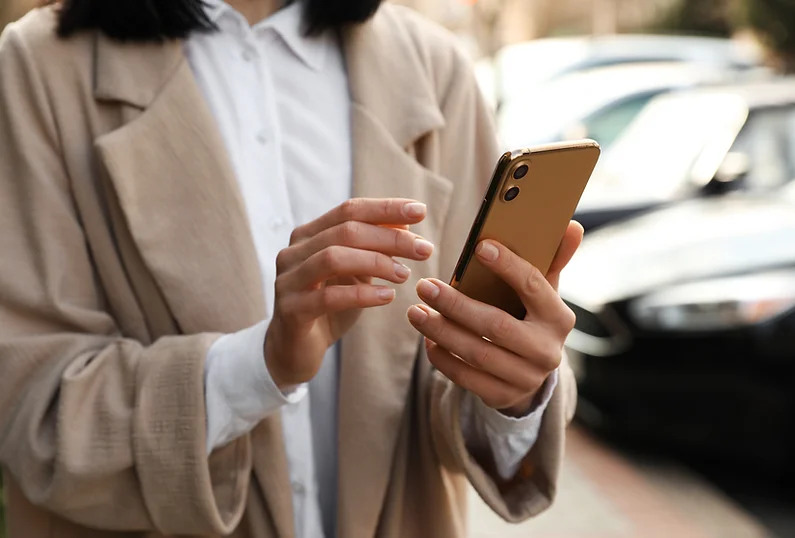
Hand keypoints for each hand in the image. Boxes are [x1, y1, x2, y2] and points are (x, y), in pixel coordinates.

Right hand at [265, 198, 433, 388]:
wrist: (296, 350)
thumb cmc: (330, 308)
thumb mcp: (356, 273)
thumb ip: (374, 249)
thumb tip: (406, 225)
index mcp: (308, 236)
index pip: (350, 210)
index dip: (386, 209)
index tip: (420, 211)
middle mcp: (294, 252)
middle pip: (346, 231)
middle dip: (390, 238)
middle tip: (424, 250)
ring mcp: (289, 280)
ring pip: (334, 257)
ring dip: (377, 262)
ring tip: (405, 275)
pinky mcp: (291, 309)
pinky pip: (329, 297)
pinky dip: (363, 294)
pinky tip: (388, 297)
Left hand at [407, 221, 583, 416]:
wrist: (531, 373)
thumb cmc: (531, 318)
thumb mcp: (544, 292)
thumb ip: (553, 259)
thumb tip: (572, 225)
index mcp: (558, 318)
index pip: (534, 287)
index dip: (508, 266)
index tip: (479, 247)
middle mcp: (547, 351)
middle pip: (496, 325)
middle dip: (456, 305)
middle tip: (425, 286)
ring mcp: (526, 377)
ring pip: (476, 353)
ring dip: (441, 331)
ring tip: (415, 312)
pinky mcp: (502, 396)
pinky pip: (465, 378)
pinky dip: (442, 358)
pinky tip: (427, 339)